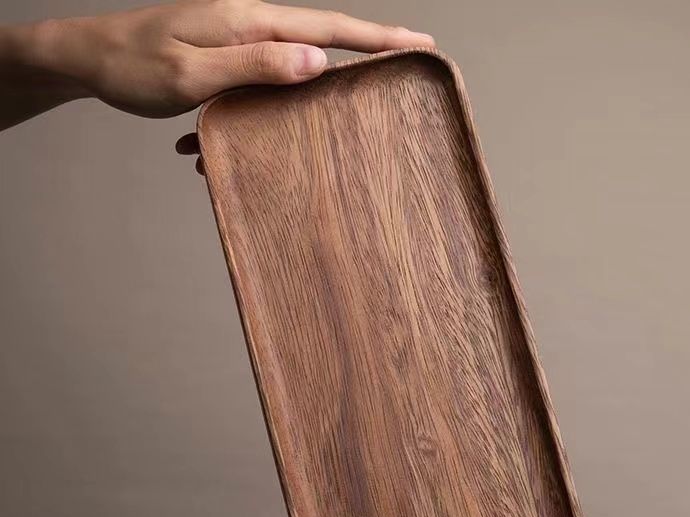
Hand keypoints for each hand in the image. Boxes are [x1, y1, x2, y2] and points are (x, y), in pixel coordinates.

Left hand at [0, 1, 433, 128]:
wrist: (88, 58)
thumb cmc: (133, 66)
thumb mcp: (193, 72)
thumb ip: (254, 65)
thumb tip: (316, 62)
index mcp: (248, 22)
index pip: (327, 28)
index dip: (376, 38)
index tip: (419, 44)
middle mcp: (248, 24)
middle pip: (319, 40)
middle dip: (362, 56)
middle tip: (403, 73)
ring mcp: (236, 40)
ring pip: (290, 65)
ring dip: (310, 91)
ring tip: (339, 112)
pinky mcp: (223, 58)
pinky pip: (258, 82)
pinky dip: (260, 108)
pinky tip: (233, 139)